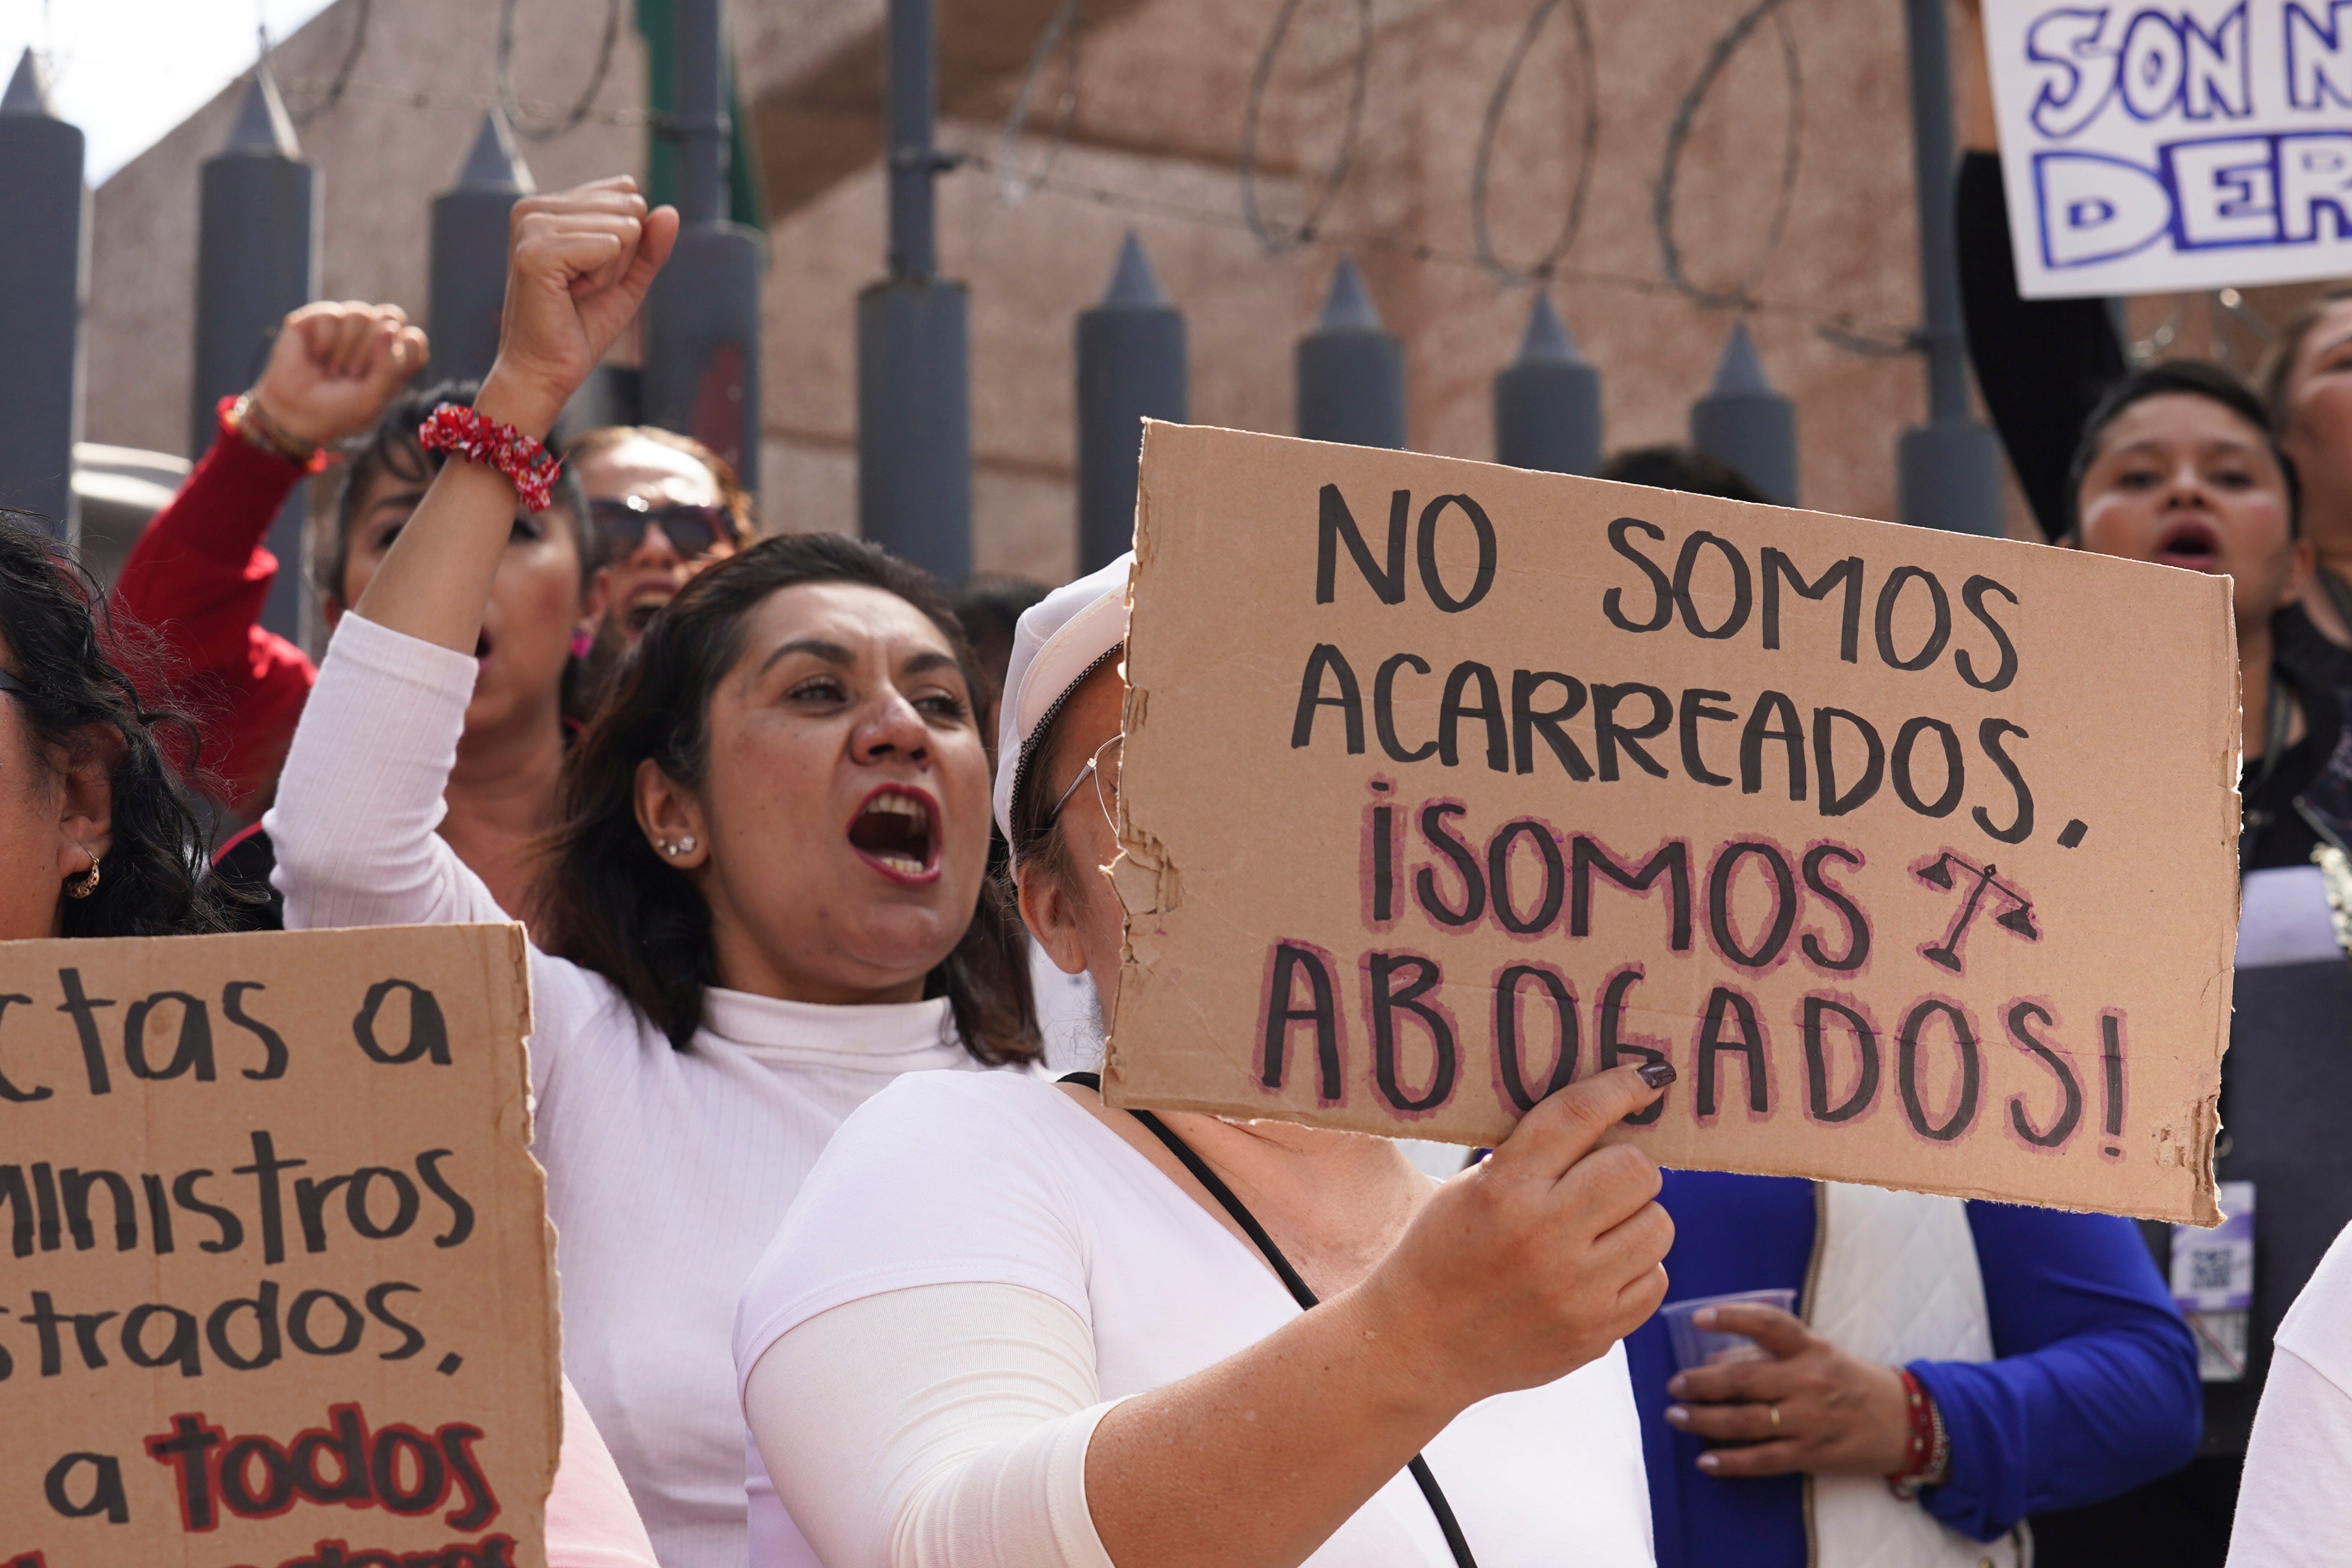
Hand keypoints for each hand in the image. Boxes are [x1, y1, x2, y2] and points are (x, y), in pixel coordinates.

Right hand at [250, 302, 428, 446]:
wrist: (294, 413)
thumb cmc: (338, 410)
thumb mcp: (372, 399)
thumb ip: (389, 367)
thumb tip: (388, 329)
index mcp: (393, 358)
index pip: (414, 339)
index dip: (401, 354)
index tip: (383, 376)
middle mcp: (372, 337)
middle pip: (391, 317)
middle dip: (372, 349)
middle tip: (354, 374)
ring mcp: (346, 326)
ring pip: (361, 314)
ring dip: (346, 348)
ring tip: (333, 370)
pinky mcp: (318, 318)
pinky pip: (332, 314)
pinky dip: (324, 342)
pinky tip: (315, 356)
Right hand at [478, 176, 678, 438]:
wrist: (546, 371)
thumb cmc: (581, 327)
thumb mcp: (626, 280)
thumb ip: (649, 246)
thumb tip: (670, 211)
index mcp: (549, 206)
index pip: (625, 194)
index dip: (625, 244)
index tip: (589, 274)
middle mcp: (533, 207)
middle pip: (629, 209)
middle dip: (621, 258)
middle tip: (582, 288)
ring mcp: (531, 225)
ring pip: (624, 228)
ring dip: (610, 272)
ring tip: (573, 292)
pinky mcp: (537, 250)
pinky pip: (610, 246)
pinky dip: (602, 280)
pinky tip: (569, 295)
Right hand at [1354, 1064, 1674, 1412]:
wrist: (1418, 1344)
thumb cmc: (1443, 1252)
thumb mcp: (1470, 1188)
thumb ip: (1533, 1155)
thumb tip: (1613, 1120)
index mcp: (1504, 1188)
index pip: (1580, 1116)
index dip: (1622, 1087)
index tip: (1648, 1077)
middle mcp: (1544, 1237)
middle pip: (1636, 1170)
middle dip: (1626, 1166)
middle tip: (1602, 1179)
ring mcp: (1575, 1291)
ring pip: (1658, 1225)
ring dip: (1635, 1219)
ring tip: (1598, 1230)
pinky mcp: (1596, 1333)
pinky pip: (1656, 1279)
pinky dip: (1634, 1269)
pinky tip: (1596, 1271)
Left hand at [1663, 1304, 1912, 1477]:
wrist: (1906, 1422)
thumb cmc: (1850, 1381)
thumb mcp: (1819, 1354)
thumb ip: (1771, 1354)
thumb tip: (1714, 1360)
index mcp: (1811, 1348)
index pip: (1769, 1324)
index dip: (1733, 1317)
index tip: (1699, 1318)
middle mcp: (1808, 1381)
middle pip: (1744, 1379)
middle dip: (1702, 1383)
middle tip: (1674, 1385)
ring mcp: (1810, 1420)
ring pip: (1746, 1421)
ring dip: (1704, 1420)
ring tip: (1676, 1417)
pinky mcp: (1813, 1454)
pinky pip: (1763, 1460)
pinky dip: (1731, 1463)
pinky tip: (1706, 1462)